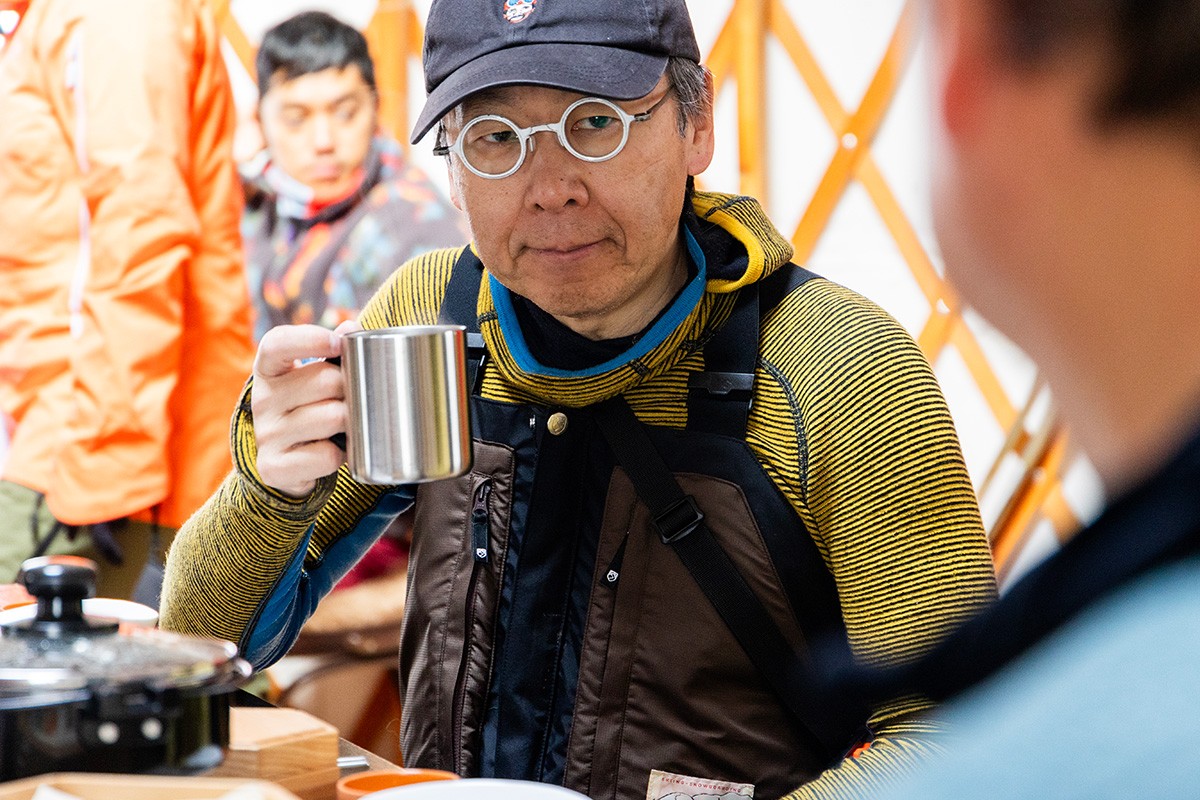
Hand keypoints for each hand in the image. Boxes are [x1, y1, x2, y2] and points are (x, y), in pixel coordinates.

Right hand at [251, 322, 359, 496]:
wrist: (288, 463)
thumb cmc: (310, 407)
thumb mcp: (316, 375)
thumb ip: (334, 349)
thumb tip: (350, 327)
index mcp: (269, 369)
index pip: (278, 343)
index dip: (310, 339)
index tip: (338, 343)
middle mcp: (261, 399)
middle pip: (325, 381)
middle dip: (350, 389)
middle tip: (349, 400)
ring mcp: (265, 434)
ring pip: (332, 417)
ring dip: (349, 423)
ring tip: (342, 426)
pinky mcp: (273, 467)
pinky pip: (327, 456)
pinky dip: (341, 455)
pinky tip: (332, 450)